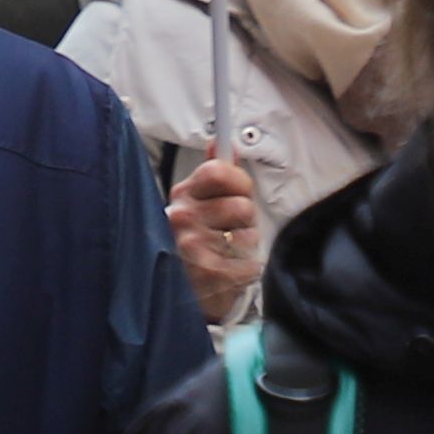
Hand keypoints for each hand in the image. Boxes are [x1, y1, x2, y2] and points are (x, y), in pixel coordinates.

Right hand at [167, 148, 265, 309]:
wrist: (182, 291)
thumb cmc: (196, 241)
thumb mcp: (199, 202)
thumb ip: (215, 172)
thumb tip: (222, 142)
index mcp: (182, 195)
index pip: (219, 171)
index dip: (239, 182)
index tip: (239, 192)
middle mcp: (183, 218)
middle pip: (242, 206)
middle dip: (245, 221)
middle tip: (229, 230)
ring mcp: (193, 248)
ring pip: (249, 236)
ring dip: (246, 246)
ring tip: (227, 252)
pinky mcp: (209, 276)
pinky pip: (251, 263)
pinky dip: (247, 268)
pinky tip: (230, 270)